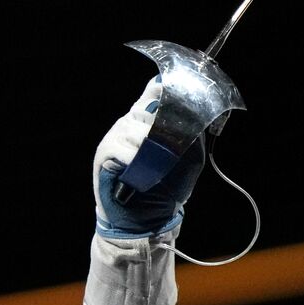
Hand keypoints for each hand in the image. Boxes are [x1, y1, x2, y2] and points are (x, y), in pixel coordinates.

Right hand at [93, 76, 206, 238]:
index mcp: (150, 121)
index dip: (166, 87)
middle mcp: (131, 123)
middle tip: (172, 144)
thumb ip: (193, 137)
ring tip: (157, 169)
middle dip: (163, 125)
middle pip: (147, 108)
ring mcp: (117, 136)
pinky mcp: (105, 153)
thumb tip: (198, 117)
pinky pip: (123, 149)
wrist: (147, 217)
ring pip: (137, 130)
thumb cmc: (168, 186)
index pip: (155, 92)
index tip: (179, 86)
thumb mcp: (189, 159)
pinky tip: (140, 172)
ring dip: (151, 150)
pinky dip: (135, 161)